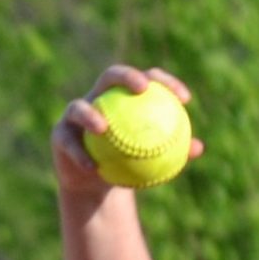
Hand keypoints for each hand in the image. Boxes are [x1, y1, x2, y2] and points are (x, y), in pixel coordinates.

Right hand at [52, 64, 197, 197]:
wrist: (95, 183)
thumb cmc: (128, 166)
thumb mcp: (153, 160)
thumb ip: (173, 151)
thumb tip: (199, 148)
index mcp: (123, 97)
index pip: (146, 79)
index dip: (164, 81)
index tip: (184, 98)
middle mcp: (99, 98)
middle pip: (111, 76)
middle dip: (126, 76)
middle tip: (142, 89)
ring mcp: (76, 114)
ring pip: (80, 107)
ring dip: (90, 115)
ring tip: (103, 129)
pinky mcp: (60, 135)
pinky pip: (69, 144)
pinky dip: (80, 155)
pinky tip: (93, 167)